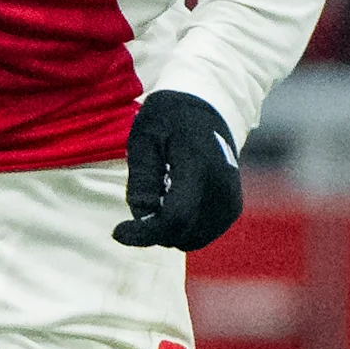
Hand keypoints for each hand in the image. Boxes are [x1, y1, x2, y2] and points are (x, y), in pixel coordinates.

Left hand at [111, 90, 241, 252]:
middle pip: (180, 234)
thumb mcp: (145, 139)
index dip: (144, 233)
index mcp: (199, 167)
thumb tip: (142, 218)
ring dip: (167, 228)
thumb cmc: (170, 120)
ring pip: (189, 240)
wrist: (208, 108)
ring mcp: (230, 202)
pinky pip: (200, 235)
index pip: (175, 217)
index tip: (117, 232)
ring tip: (161, 192)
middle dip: (152, 228)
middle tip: (144, 195)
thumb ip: (143, 179)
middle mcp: (222, 190)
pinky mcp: (231, 210)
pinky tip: (174, 199)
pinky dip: (181, 227)